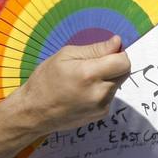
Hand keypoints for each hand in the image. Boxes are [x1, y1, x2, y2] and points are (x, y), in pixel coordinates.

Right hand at [14, 36, 129, 133]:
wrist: (34, 112)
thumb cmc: (45, 80)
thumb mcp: (65, 55)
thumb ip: (95, 49)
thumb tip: (117, 42)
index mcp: (89, 75)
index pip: (123, 62)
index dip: (118, 53)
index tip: (107, 52)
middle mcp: (99, 93)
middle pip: (124, 72)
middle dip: (114, 64)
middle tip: (94, 64)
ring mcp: (101, 106)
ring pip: (117, 84)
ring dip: (108, 78)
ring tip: (85, 80)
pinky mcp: (101, 115)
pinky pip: (110, 96)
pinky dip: (103, 90)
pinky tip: (84, 91)